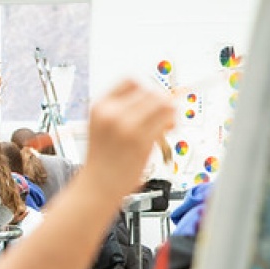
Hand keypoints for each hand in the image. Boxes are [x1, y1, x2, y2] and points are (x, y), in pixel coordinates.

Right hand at [84, 80, 174, 194]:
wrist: (97, 187)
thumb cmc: (103, 160)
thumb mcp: (103, 126)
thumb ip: (123, 111)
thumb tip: (155, 98)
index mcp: (101, 106)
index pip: (131, 81)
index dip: (147, 89)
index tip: (153, 100)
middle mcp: (112, 113)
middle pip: (150, 91)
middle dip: (162, 101)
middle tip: (164, 115)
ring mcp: (126, 126)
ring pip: (162, 102)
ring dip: (169, 111)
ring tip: (166, 124)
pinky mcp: (141, 140)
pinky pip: (165, 120)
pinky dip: (171, 123)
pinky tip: (166, 132)